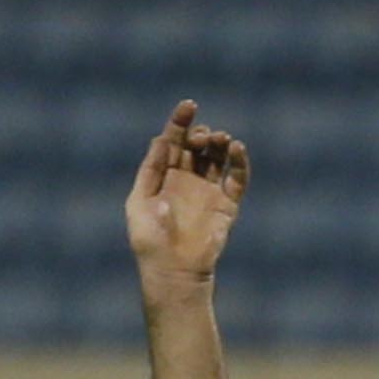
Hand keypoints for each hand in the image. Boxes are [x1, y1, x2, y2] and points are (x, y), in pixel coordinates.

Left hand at [125, 100, 247, 290]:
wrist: (173, 273)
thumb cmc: (149, 242)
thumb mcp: (139, 203)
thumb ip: (150, 171)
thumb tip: (161, 141)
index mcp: (164, 176)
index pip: (174, 140)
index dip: (180, 121)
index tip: (189, 105)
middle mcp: (187, 180)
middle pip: (197, 145)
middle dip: (200, 134)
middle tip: (201, 137)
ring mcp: (208, 192)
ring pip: (218, 158)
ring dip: (220, 143)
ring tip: (220, 139)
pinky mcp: (227, 206)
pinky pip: (237, 179)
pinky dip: (240, 162)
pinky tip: (237, 149)